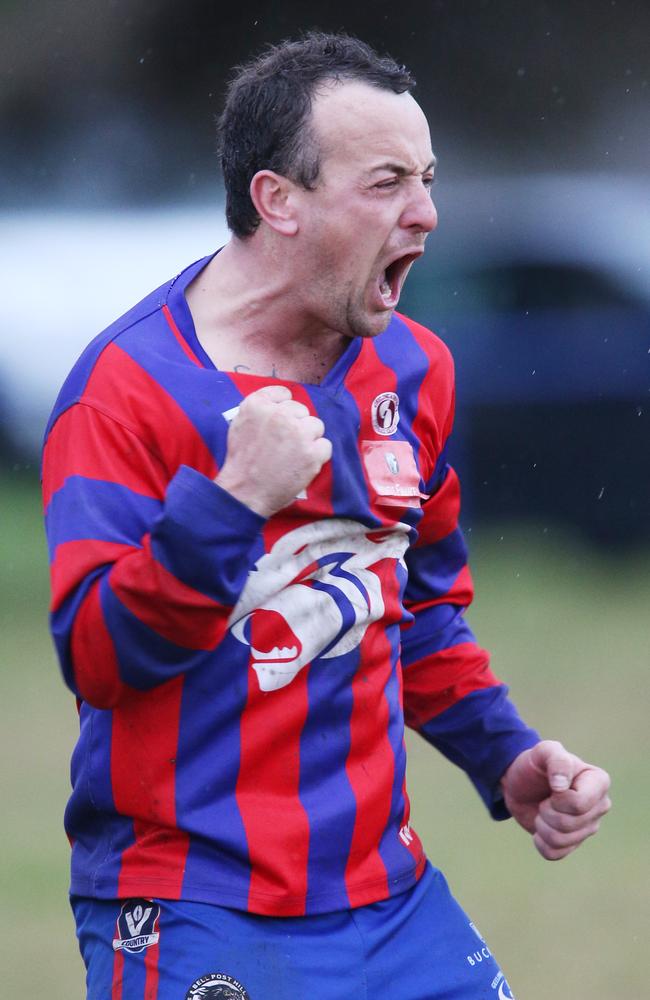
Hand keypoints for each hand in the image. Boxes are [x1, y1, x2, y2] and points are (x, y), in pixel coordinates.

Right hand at [216, 385, 331, 516]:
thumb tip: (281, 403)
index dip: (284, 409)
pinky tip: (302, 463)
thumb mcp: (240, 423)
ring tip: (293, 454)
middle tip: (283, 444)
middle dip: (296, 425)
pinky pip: (325, 445)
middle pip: (302, 410)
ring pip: (316, 425)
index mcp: (258, 404)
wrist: (244, 491)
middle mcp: (279, 414)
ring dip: (308, 438)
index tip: (280, 422)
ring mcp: (298, 433)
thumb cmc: (241, 461)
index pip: (284, 394)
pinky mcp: (312, 453)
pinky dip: (318, 455)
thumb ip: (260, 410)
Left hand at [500, 740, 610, 859]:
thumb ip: (557, 760)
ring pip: (561, 840)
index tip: (552, 787)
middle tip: (545, 799)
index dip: (558, 800)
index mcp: (599, 782)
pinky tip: (540, 827)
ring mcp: (588, 827)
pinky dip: (540, 842)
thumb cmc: (536, 764)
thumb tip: (562, 786)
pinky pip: (554, 853)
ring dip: (542, 826)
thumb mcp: (543, 752)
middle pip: (569, 824)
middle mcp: (599, 806)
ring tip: (542, 811)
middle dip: (547, 811)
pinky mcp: (573, 843)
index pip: (579, 804)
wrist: (520, 782)